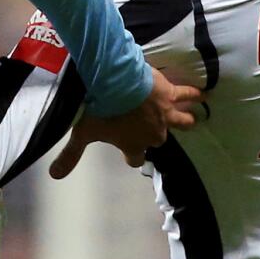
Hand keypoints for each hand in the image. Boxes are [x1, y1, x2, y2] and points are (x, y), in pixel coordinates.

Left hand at [49, 67, 203, 178]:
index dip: (131, 155)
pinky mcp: (170, 94)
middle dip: (155, 135)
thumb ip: (71, 155)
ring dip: (186, 119)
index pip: (135, 158)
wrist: (114, 82)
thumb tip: (54, 176)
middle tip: (152, 129)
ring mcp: (164, 114)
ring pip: (182, 120)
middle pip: (158, 139)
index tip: (128, 152)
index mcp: (133, 144)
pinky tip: (205, 93)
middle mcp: (153, 133)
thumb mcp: (82, 132)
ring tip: (195, 118)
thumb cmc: (99, 109)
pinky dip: (196, 94)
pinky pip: (188, 94)